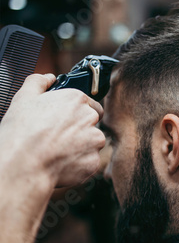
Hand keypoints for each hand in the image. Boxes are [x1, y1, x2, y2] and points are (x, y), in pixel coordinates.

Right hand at [0, 73, 105, 187]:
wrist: (22, 164)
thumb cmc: (21, 132)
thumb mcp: (23, 97)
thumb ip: (38, 82)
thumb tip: (48, 78)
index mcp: (76, 99)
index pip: (88, 105)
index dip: (75, 114)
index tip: (63, 122)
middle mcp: (90, 117)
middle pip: (92, 124)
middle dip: (80, 130)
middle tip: (58, 138)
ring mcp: (94, 140)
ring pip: (92, 144)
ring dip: (81, 148)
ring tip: (58, 152)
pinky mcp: (93, 161)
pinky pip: (89, 162)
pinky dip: (79, 165)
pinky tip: (61, 164)